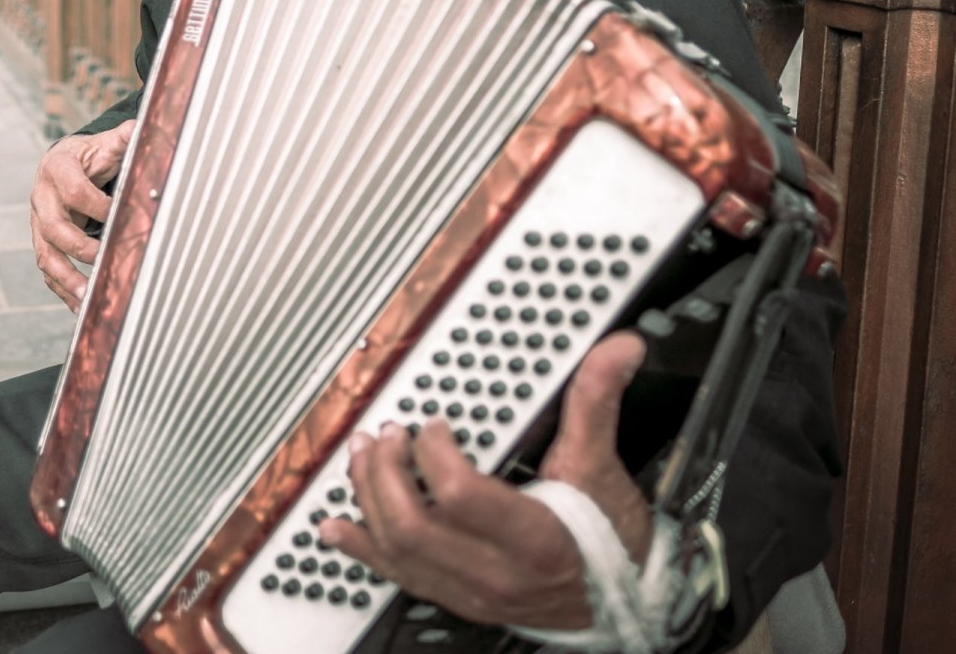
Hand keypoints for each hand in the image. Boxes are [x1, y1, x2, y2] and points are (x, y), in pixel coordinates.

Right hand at [29, 119, 134, 310]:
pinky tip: (81, 308)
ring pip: (46, 255)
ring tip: (88, 297)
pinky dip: (64, 291)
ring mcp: (39, 224)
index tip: (122, 216)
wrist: (62, 165)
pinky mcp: (43, 244)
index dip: (98, 206)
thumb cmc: (89, 156)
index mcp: (57, 169)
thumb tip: (145, 129)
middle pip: (54, 228)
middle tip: (103, 259)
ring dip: (67, 278)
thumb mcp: (105, 144)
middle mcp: (42, 198)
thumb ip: (124, 138)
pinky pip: (49, 271)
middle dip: (79, 247)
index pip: (75, 191)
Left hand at [322, 331, 651, 631]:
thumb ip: (595, 405)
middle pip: (412, 525)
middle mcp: (496, 574)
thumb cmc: (610, 543)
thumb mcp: (602, 469)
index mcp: (533, 539)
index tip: (433, 426)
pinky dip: (361, 548)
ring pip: (397, 551)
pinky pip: (397, 578)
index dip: (434, 453)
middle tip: (387, 435)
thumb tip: (617, 350)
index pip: (460, 496)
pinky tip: (337, 527)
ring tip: (361, 456)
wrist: (617, 605)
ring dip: (368, 498)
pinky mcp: (457, 598)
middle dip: (385, 471)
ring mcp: (471, 592)